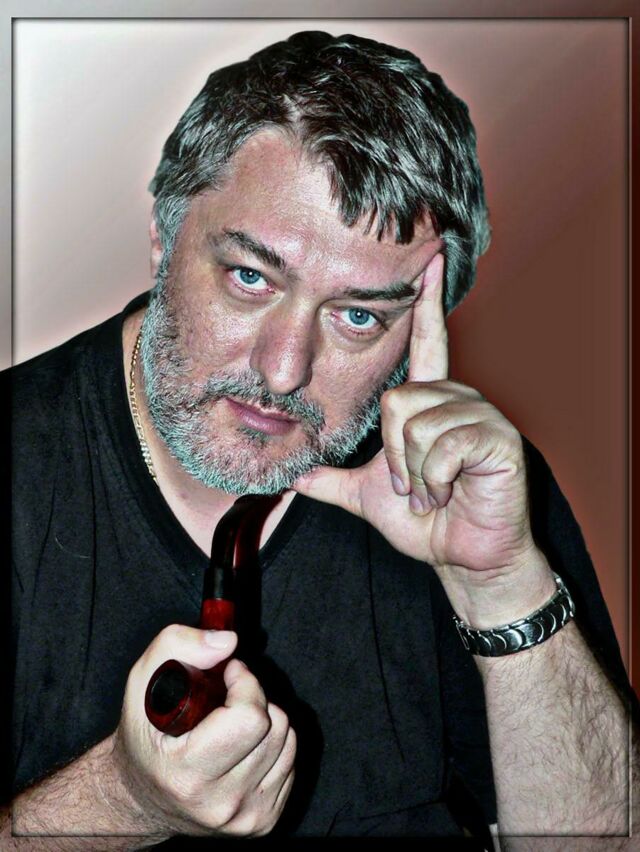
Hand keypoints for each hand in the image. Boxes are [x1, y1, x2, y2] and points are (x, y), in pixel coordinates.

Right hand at [113, 626, 295, 838]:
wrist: (139, 798)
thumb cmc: (144, 735)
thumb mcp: (143, 681)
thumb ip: (177, 645)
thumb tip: (229, 642)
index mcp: (187, 774)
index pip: (250, 718)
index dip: (245, 682)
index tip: (228, 672)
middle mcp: (219, 803)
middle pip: (275, 726)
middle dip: (255, 697)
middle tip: (227, 695)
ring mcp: (245, 817)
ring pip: (288, 741)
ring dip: (266, 719)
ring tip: (233, 720)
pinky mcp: (263, 821)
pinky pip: (290, 761)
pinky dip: (272, 743)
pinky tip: (243, 744)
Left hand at [294, 253, 554, 624]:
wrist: (460, 555)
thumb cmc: (424, 520)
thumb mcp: (368, 495)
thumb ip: (332, 479)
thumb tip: (293, 474)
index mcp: (430, 401)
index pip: (426, 341)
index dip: (426, 301)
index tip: (428, 256)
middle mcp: (457, 398)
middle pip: (399, 399)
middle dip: (395, 457)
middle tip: (415, 485)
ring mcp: (481, 416)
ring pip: (417, 423)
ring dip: (415, 474)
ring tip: (435, 490)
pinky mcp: (499, 438)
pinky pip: (443, 445)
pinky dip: (434, 481)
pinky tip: (451, 491)